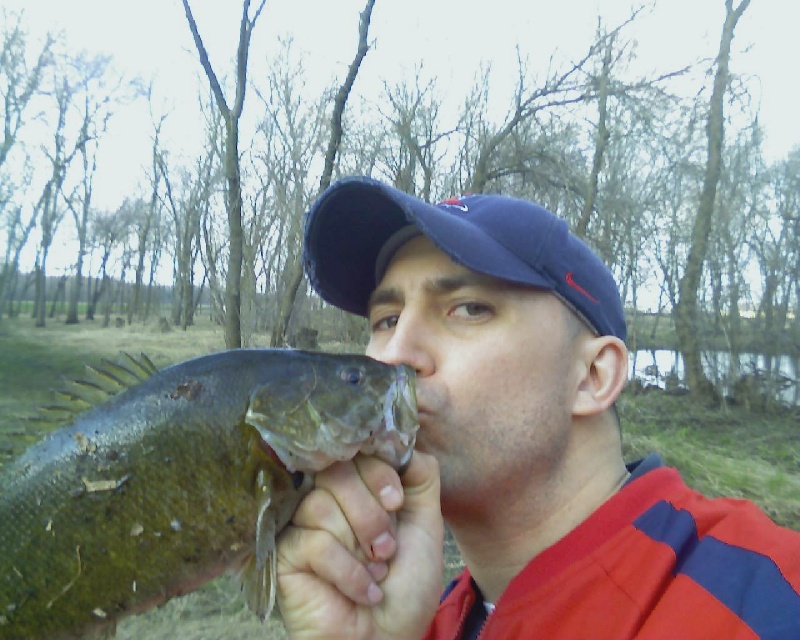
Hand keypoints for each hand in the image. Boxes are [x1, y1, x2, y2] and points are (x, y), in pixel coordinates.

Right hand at [276, 451, 442, 639]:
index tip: (396, 503)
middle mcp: (327, 501)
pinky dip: (347, 571)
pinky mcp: (285, 555)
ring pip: (322, 505)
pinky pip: (314, 542)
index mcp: (359, 488)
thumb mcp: (426, 525)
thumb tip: (403, 442)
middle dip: (371, 514)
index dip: (378, 473)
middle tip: (386, 549)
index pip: (357, 452)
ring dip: (359, 546)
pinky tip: (360, 591)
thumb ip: (420, 478)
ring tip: (373, 571)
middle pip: (337, 472)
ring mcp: (302, 525)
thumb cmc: (404, 587)